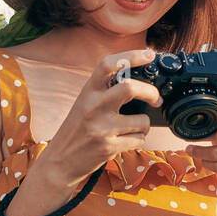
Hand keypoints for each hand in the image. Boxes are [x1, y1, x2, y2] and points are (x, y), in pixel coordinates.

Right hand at [38, 48, 163, 191]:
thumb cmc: (76, 130)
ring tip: (134, 127)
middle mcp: (93, 106)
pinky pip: (138, 139)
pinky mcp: (108, 147)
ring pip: (141, 120)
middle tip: (156, 98)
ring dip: (144, 125)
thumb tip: (138, 81)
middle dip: (151, 92)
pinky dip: (138, 139)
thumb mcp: (85, 104)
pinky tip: (125, 140)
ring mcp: (101, 127)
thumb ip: (105, 91)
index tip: (149, 54)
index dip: (131, 56)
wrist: (60, 161)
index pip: (108, 65)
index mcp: (88, 91)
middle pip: (130, 88)